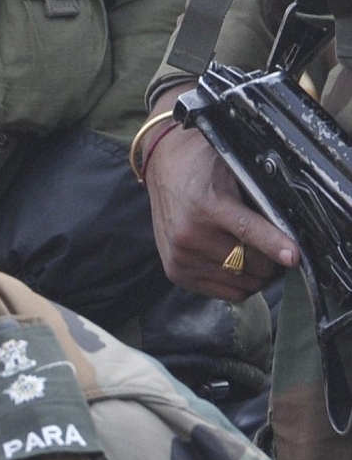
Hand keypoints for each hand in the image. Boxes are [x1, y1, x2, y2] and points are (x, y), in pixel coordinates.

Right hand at [144, 92, 295, 300]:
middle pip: (248, 265)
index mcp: (205, 207)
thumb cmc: (203, 167)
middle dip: (271, 261)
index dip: (276, 246)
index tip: (294, 258)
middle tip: (278, 251)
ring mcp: (180, 257)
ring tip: (259, 258)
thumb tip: (290, 232)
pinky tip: (239, 266)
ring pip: (239, 283)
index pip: (249, 233)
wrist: (165, 169)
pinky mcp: (176, 271)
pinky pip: (223, 293)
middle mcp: (188, 236)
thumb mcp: (234, 172)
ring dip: (256, 275)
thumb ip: (259, 201)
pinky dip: (238, 284)